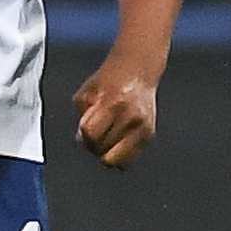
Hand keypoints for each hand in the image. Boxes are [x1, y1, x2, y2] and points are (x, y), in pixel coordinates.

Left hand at [73, 54, 159, 168]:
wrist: (138, 70)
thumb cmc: (110, 79)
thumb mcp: (88, 92)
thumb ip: (82, 117)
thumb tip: (82, 140)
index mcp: (113, 104)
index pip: (92, 134)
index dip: (84, 136)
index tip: (85, 131)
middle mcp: (131, 116)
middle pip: (104, 149)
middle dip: (94, 146)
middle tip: (94, 136)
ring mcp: (142, 127)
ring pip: (117, 160)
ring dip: (107, 153)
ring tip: (105, 140)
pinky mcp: (149, 134)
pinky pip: (129, 159)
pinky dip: (120, 155)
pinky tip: (116, 142)